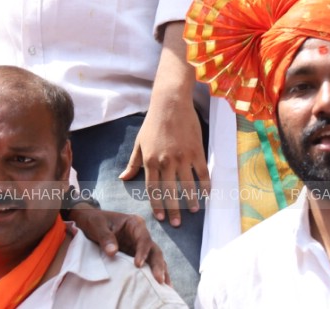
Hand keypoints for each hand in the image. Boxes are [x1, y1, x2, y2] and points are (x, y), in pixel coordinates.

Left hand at [68, 204, 170, 285]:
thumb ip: (105, 237)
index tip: (138, 265)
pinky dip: (152, 274)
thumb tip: (113, 252)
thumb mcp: (97, 225)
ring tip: (164, 287)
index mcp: (134, 224)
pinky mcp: (136, 255)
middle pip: (154, 250)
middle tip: (159, 280)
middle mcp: (141, 235)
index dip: (143, 252)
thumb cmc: (94, 220)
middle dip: (158, 265)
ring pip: (154, 259)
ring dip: (160, 272)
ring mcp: (139, 246)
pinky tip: (158, 286)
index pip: (144, 238)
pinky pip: (148, 265)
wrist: (88, 222)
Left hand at [119, 98, 208, 226]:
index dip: (156, 204)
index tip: (160, 217)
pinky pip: (202, 173)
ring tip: (193, 212)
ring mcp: (183, 158)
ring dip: (191, 201)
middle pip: (170, 192)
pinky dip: (205, 186)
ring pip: (188, 186)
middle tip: (177, 224)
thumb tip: (123, 178)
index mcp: (150, 161)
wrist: (170, 105)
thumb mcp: (139, 143)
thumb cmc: (152, 124)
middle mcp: (166, 162)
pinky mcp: (196, 152)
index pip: (153, 189)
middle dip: (173, 210)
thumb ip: (133, 163)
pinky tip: (206, 194)